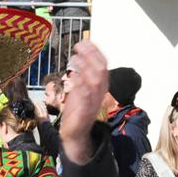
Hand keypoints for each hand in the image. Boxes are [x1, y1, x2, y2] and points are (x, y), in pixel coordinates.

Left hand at [58, 38, 107, 164]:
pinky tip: (75, 78)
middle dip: (91, 56)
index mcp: (99, 87)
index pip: (102, 65)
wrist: (75, 134)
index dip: (95, 52)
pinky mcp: (84, 113)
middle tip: (80, 46)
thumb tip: (78, 59)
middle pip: (101, 71)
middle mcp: (99, 93)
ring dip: (86, 68)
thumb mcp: (79, 90)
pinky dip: (82, 88)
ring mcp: (93, 103)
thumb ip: (80, 76)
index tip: (85, 42)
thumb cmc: (77, 111)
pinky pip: (86, 99)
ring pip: (95, 82)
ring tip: (75, 58)